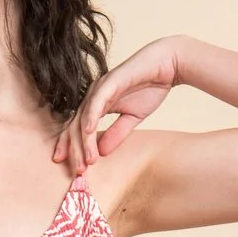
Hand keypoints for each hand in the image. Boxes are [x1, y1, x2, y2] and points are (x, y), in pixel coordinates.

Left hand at [55, 37, 185, 174]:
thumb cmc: (149, 87)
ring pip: (84, 117)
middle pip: (76, 125)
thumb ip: (116, 133)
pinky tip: (88, 132)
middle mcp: (93, 96)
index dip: (72, 147)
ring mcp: (99, 88)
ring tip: (85, 160)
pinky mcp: (109, 82)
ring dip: (83, 140)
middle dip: (74, 149)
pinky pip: (96, 102)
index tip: (71, 167)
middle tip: (76, 171)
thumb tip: (102, 153)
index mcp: (97, 104)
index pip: (79, 128)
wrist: (166, 66)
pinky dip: (90, 117)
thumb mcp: (132, 118)